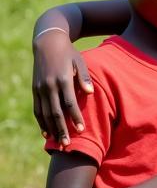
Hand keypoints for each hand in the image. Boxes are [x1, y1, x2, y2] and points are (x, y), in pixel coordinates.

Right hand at [32, 29, 89, 144]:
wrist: (48, 43)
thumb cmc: (69, 53)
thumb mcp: (80, 62)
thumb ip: (84, 78)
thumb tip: (90, 92)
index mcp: (62, 79)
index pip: (69, 103)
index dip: (75, 118)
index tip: (81, 130)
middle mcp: (49, 86)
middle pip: (56, 112)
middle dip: (62, 130)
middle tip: (68, 145)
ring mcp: (40, 88)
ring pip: (45, 114)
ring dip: (51, 129)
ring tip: (58, 143)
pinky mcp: (35, 89)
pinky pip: (37, 109)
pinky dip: (41, 122)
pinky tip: (46, 133)